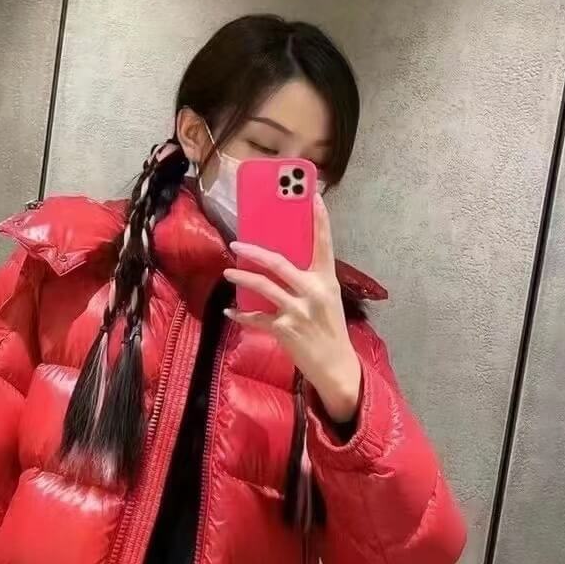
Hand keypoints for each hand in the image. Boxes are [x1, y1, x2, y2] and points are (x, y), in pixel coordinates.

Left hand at [222, 192, 361, 424]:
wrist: (336, 366)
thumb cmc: (330, 329)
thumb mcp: (327, 300)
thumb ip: (310, 281)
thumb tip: (281, 262)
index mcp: (327, 281)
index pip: (324, 244)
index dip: (319, 220)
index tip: (313, 197)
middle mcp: (314, 292)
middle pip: (279, 263)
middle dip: (254, 252)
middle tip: (237, 244)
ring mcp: (298, 311)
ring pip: (263, 286)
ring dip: (242, 277)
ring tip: (228, 271)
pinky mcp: (285, 329)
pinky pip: (256, 317)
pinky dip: (241, 313)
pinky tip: (230, 309)